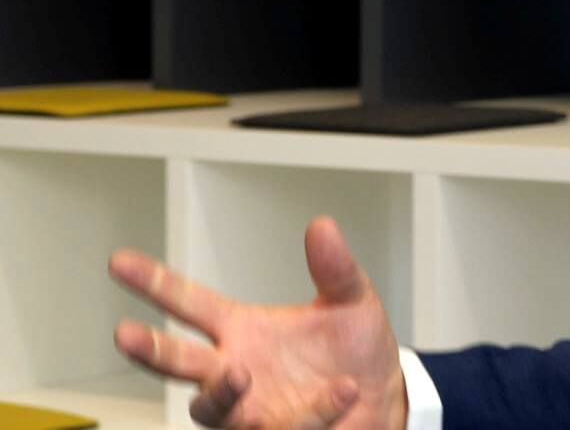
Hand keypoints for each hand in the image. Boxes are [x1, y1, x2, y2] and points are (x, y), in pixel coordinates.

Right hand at [108, 216, 408, 428]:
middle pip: (179, 362)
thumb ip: (334, 268)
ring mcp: (249, 408)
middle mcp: (234, 369)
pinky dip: (315, 411)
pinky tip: (342, 390)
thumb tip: (322, 226)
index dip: (154, 283)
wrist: (382, 396)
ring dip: (221, 392)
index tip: (119, 262)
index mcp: (241, 329)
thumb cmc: (354, 349)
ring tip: (238, 372)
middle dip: (151, 350)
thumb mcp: (351, 299)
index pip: (188, 304)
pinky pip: (285, 427)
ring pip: (214, 407)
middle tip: (126, 334)